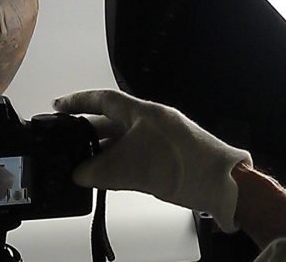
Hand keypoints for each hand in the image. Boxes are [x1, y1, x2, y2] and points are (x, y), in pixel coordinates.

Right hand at [53, 89, 251, 231]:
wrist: (226, 186)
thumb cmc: (186, 167)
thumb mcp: (133, 170)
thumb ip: (100, 172)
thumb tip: (79, 175)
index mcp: (144, 112)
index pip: (103, 99)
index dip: (78, 101)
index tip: (59, 106)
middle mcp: (152, 121)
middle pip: (112, 120)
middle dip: (88, 132)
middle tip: (68, 141)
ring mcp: (162, 138)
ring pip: (124, 140)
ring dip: (104, 152)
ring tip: (85, 165)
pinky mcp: (170, 157)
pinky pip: (136, 155)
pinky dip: (120, 164)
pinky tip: (112, 177)